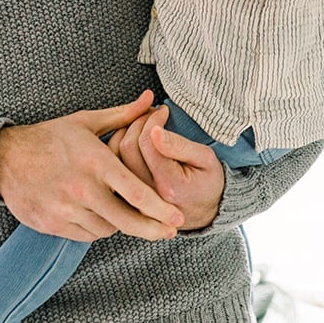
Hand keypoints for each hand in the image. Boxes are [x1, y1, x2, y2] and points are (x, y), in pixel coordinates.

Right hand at [0, 92, 185, 242]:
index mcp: (95, 162)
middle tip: (170, 234)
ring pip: (107, 229)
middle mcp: (82, 189)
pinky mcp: (52, 224)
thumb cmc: (50, 138)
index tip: (178, 218)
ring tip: (125, 213)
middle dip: (152, 230)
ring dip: (120, 225)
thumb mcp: (86, 122)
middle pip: (126, 220)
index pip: (135, 192)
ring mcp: (66, 209)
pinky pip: (86, 235)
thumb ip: (124, 116)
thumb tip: (153, 100)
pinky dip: (97, 229)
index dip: (160, 209)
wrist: (3, 159)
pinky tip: (100, 216)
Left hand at [108, 105, 223, 230]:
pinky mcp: (127, 199)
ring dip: (125, 132)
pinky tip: (133, 139)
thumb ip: (179, 146)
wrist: (207, 212)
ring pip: (116, 157)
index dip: (151, 120)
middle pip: (127, 148)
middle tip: (150, 113)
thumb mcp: (205, 159)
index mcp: (169, 185)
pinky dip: (119, 148)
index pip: (147, 142)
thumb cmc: (208, 182)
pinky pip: (115, 169)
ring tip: (142, 123)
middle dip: (137, 122)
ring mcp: (134, 199)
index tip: (162, 110)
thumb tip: (154, 131)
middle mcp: (147, 195)